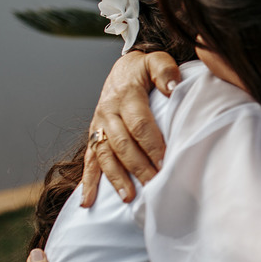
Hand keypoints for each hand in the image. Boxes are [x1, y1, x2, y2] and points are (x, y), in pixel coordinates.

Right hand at [81, 51, 180, 206]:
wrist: (123, 68)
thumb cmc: (144, 68)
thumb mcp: (156, 60)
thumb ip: (165, 71)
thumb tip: (173, 88)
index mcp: (126, 95)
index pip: (139, 123)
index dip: (151, 143)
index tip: (165, 162)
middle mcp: (108, 112)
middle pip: (123, 143)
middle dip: (139, 166)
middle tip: (154, 184)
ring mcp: (98, 125)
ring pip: (105, 155)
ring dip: (116, 177)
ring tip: (129, 197)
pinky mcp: (94, 136)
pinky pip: (88, 160)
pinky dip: (87, 181)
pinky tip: (88, 201)